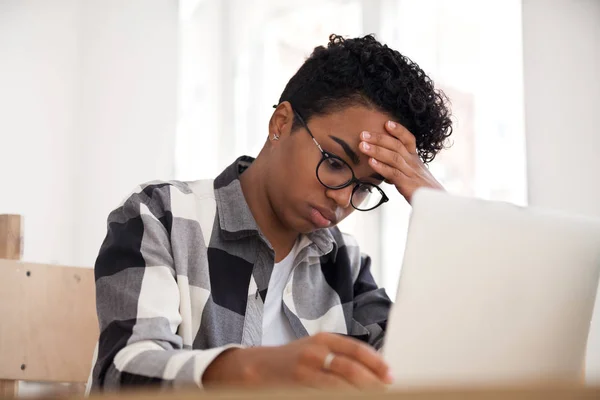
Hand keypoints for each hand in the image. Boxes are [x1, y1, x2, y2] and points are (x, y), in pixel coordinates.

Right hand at [202, 333, 391, 389]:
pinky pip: (325, 393)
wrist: (259, 366)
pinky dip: (340, 396)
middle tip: (385, 389)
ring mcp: (306, 368)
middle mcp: (315, 350)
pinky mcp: (298, 383)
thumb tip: (372, 370)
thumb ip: (340, 356)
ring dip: (359, 392)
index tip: (389, 374)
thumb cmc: (294, 359)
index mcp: (324, 338)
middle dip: (371, 381)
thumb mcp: (316, 348)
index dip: (376, 362)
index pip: (356, 349)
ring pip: (339, 383)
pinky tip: (349, 398)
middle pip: (350, 367)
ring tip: (372, 396)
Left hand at [359, 120, 443, 203]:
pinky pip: (393, 173)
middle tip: (363, 134)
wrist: (436, 205)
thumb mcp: (412, 175)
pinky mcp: (408, 185)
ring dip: (376, 150)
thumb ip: (398, 169)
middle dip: (379, 138)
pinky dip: (381, 167)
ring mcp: (411, 173)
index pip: (409, 140)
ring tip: (362, 146)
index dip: (399, 130)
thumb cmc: (421, 190)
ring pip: (394, 157)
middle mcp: (414, 163)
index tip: (386, 123)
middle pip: (397, 145)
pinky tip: (371, 162)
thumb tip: (382, 167)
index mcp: (415, 159)